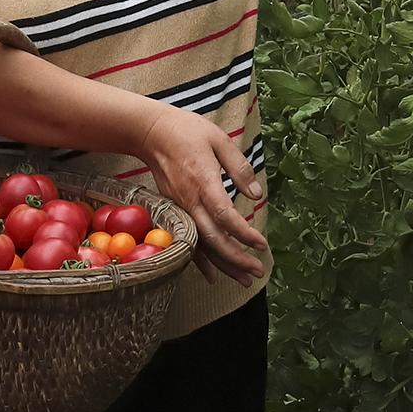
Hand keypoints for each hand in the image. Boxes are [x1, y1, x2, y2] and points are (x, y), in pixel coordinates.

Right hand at [136, 105, 267, 286]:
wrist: (151, 132)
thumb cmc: (187, 131)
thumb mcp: (219, 139)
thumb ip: (239, 167)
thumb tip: (257, 194)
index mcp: (203, 181)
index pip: (225, 215)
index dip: (244, 234)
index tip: (261, 244)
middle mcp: (189, 200)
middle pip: (213, 238)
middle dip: (237, 259)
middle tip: (258, 271)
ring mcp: (178, 208)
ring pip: (201, 246)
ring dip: (223, 265)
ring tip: (244, 280)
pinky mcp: (172, 211)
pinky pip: (187, 242)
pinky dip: (200, 262)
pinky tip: (214, 275)